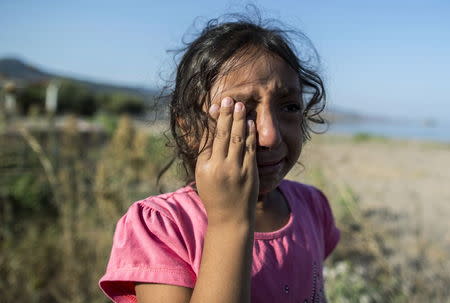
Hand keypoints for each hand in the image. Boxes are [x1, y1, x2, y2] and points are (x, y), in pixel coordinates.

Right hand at [195, 97, 258, 225]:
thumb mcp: (203, 175)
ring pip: (238, 139)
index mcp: (205, 167)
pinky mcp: (250, 173)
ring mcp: (236, 170)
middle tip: (229, 99)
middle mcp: (220, 167)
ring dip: (240, 120)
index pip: (209, 138)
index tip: (216, 106)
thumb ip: (205, 154)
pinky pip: (250, 149)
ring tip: (240, 105)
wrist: (231, 218)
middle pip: (223, 134)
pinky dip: (250, 134)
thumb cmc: (214, 194)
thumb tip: (208, 131)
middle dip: (227, 115)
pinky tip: (250, 123)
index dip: (214, 121)